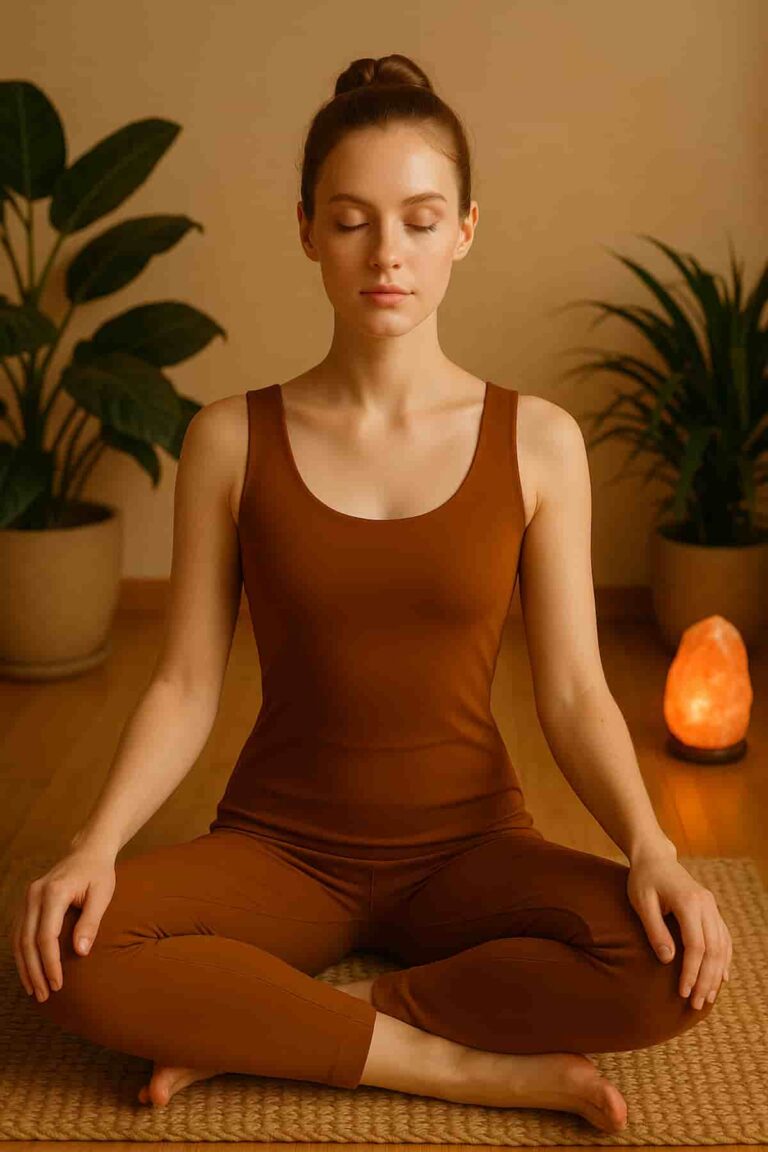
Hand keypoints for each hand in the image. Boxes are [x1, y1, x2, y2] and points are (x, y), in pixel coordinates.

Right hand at [11, 847, 116, 1002]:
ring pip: (18, 939)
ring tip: (34, 990)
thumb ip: (90, 922)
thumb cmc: (99, 873)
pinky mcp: (27, 902)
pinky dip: (21, 954)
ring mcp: (28, 897)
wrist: (87, 851)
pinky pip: (18, 932)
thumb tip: (80, 953)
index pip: (46, 937)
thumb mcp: (102, 895)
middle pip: (27, 941)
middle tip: (44, 995)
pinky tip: (28, 971)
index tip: (57, 984)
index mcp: (54, 892)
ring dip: (25, 967)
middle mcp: (35, 894)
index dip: (50, 964)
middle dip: (34, 971)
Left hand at [626, 852, 731, 1008]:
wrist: (655, 857)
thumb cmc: (643, 879)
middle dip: (706, 980)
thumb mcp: (641, 902)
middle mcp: (706, 904)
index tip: (684, 993)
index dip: (692, 972)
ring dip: (717, 974)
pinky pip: (724, 938)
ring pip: (722, 946)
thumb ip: (655, 930)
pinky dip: (724, 959)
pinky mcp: (711, 909)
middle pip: (713, 950)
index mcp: (689, 902)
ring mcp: (712, 906)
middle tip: (697, 1004)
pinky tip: (722, 977)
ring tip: (708, 998)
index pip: (696, 946)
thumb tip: (668, 960)